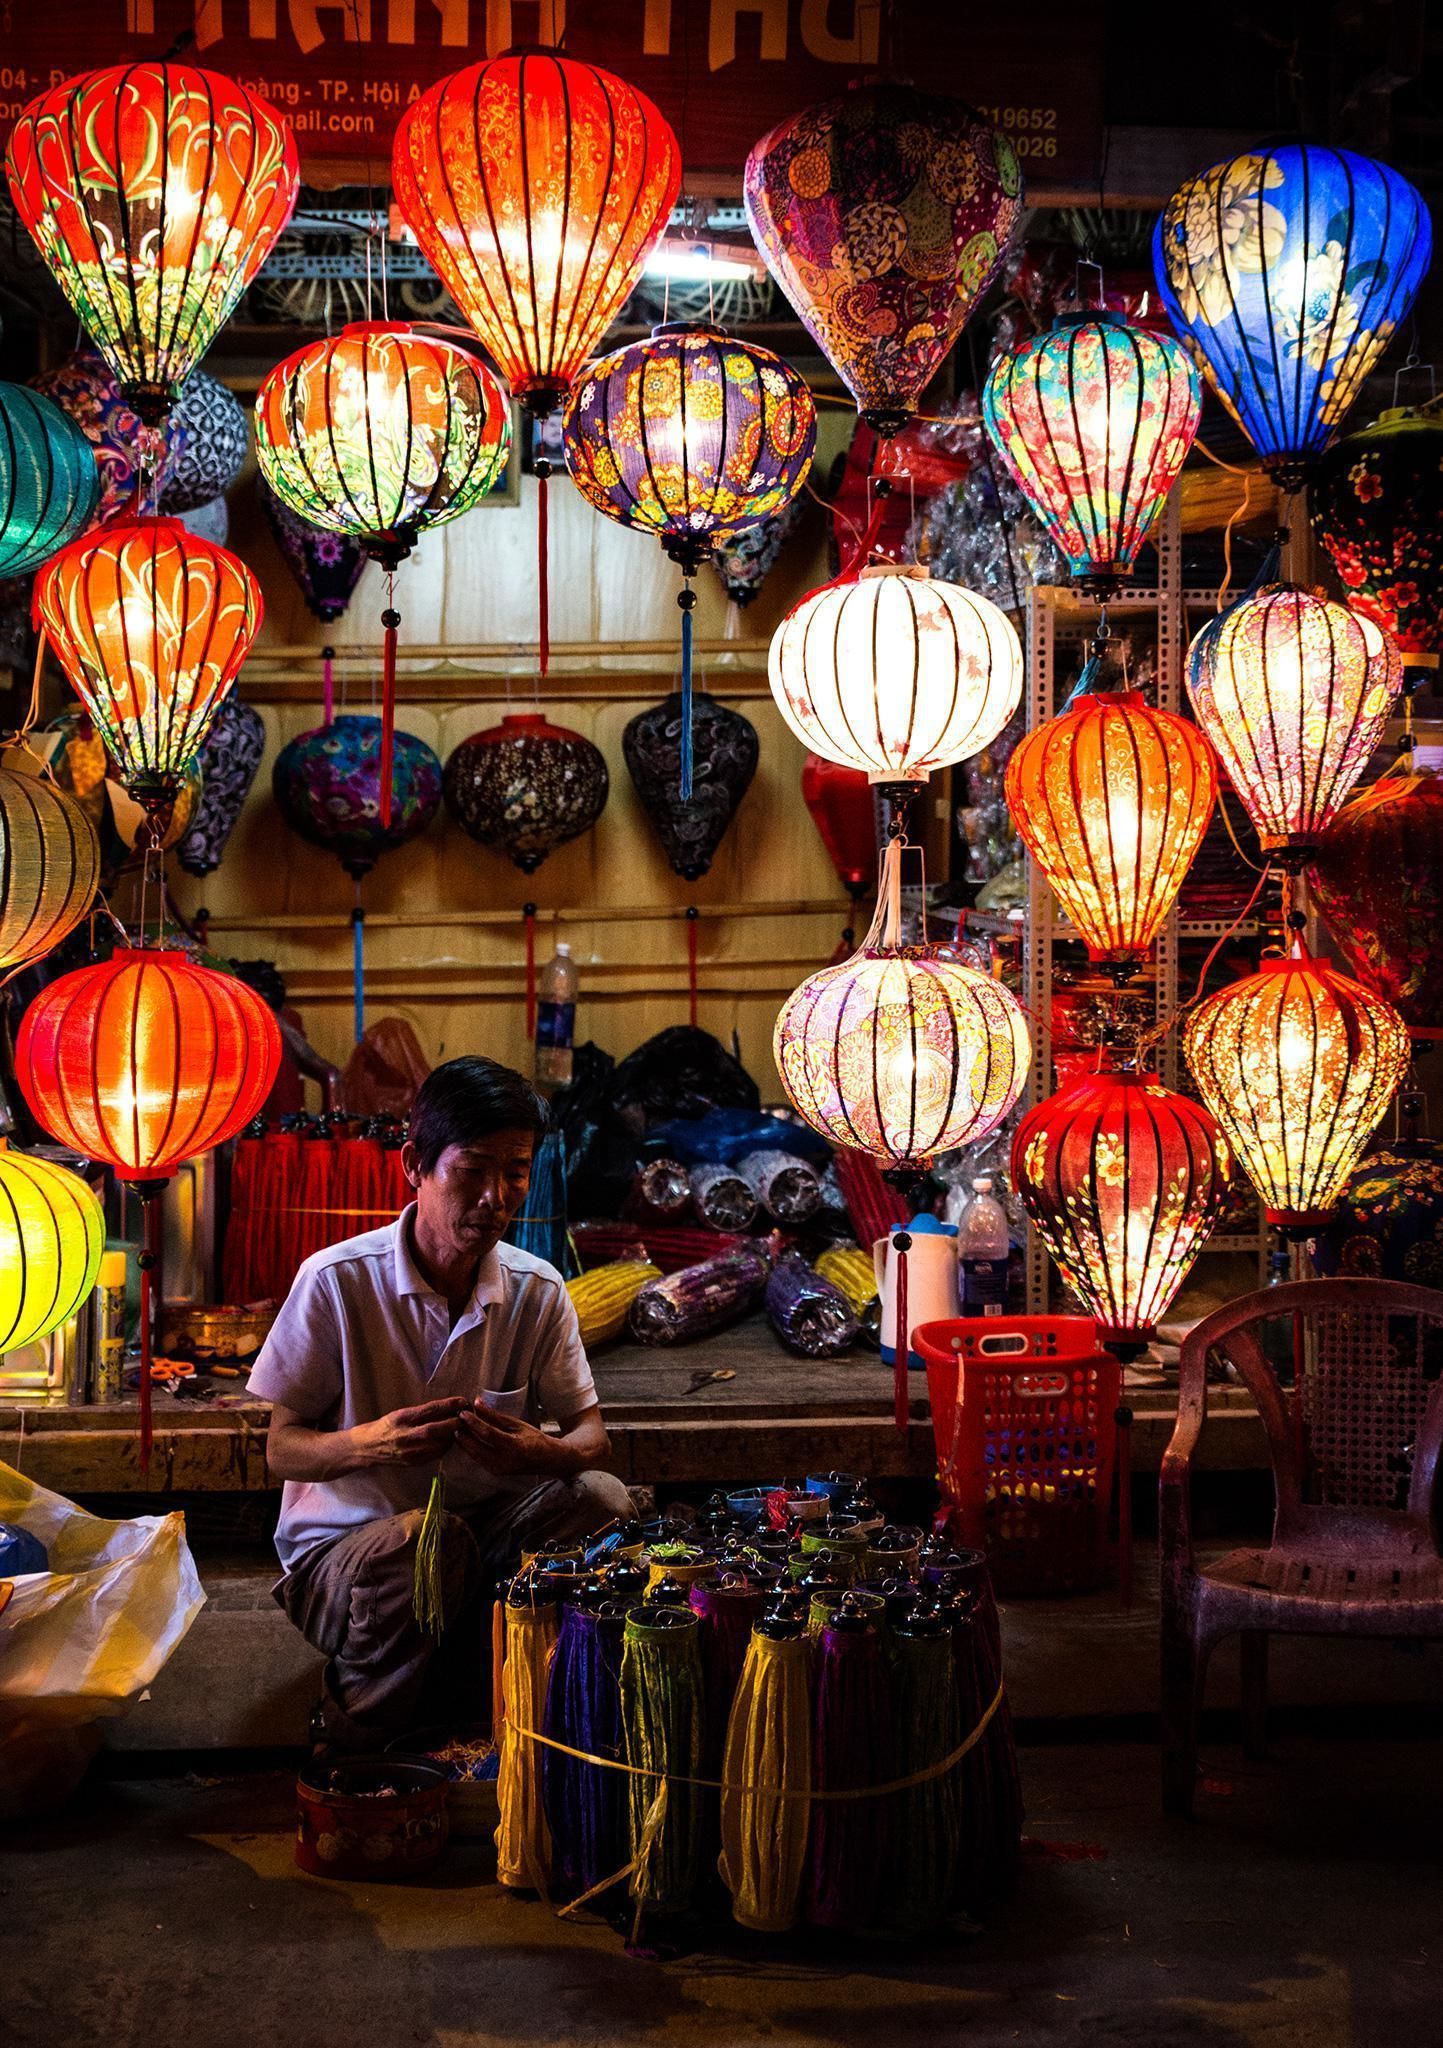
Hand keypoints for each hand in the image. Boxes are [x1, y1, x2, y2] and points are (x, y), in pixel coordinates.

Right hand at [348, 1397, 467, 1468]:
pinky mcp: (412, 1462)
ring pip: (437, 1445)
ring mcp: (408, 1451)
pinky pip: (434, 1455)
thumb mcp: (400, 1413)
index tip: (462, 1401)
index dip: (449, 1405)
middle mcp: (405, 1435)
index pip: (430, 1410)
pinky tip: (449, 1441)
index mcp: (402, 1418)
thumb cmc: (385, 1426)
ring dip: (452, 1437)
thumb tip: (447, 1408)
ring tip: (460, 1429)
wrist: (366, 1448)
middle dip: (454, 1423)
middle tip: (465, 1417)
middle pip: (435, 1430)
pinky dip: (445, 1447)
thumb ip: (421, 1413)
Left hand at [455, 1403, 559, 1476]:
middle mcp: (504, 1461)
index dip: (473, 1422)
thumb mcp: (516, 1424)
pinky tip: (464, 1438)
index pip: (488, 1433)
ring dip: (463, 1441)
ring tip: (456, 1427)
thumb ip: (495, 1416)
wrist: (546, 1459)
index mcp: (513, 1447)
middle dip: (463, 1433)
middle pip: (476, 1447)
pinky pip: (478, 1459)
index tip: (463, 1412)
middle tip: (454, 1420)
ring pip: (474, 1455)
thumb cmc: (534, 1438)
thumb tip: (478, 1403)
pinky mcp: (495, 1472)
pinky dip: (470, 1448)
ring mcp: (498, 1469)